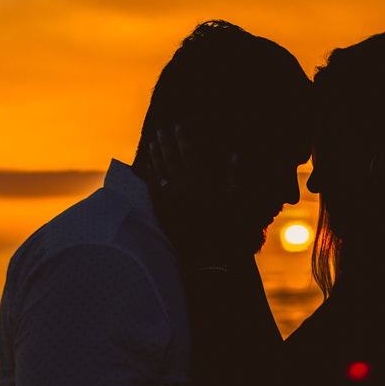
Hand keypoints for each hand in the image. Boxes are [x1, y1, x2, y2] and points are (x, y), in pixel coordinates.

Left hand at [145, 125, 243, 266]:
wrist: (209, 259)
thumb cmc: (227, 232)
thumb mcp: (236, 204)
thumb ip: (235, 179)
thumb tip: (235, 155)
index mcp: (200, 185)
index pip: (188, 155)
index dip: (182, 139)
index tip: (177, 126)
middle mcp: (182, 191)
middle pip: (170, 161)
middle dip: (165, 144)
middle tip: (160, 131)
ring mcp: (170, 203)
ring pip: (158, 174)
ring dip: (154, 157)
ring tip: (151, 144)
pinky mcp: (163, 214)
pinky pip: (153, 191)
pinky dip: (149, 177)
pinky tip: (147, 168)